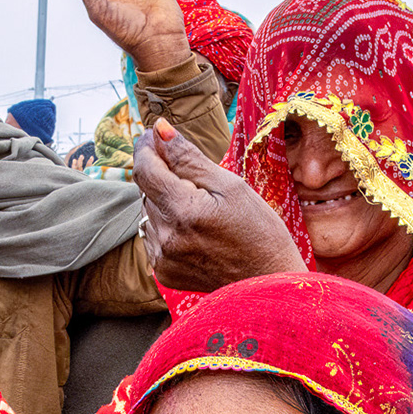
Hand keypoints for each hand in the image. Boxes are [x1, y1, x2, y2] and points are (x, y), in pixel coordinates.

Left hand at [133, 121, 302, 291]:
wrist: (267, 282)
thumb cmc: (259, 230)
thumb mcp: (230, 186)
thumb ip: (189, 159)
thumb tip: (160, 130)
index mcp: (183, 211)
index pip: (145, 170)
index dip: (146, 148)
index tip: (153, 135)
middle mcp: (166, 237)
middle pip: (147, 191)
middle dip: (163, 176)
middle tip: (193, 175)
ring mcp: (162, 258)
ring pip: (148, 213)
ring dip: (165, 202)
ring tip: (201, 208)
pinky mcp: (163, 272)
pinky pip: (153, 236)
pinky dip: (168, 225)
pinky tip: (195, 229)